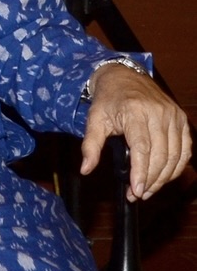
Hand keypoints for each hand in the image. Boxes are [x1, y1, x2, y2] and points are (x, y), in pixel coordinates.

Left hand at [80, 63, 191, 200]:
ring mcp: (173, 116)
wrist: (123, 76)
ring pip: (175, 156)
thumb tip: (85, 170)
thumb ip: (90, 146)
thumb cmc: (108, 99)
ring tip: (148, 190)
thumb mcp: (94, 119)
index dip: (141, 173)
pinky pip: (185, 149)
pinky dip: (176, 167)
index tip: (135, 191)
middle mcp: (159, 113)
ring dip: (163, 178)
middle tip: (138, 194)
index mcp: (135, 112)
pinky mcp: (181, 119)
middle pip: (161, 156)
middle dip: (150, 180)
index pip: (142, 149)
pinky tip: (164, 177)